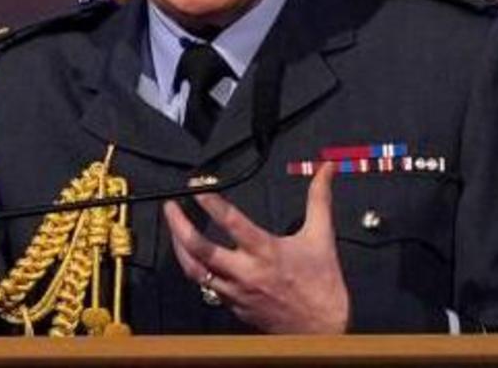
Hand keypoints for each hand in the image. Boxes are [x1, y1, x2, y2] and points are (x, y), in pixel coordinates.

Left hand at [162, 162, 348, 333]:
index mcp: (266, 251)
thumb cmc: (322, 283)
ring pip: (196, 270)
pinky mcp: (233, 306)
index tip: (196, 187)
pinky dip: (196, 269)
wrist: (321, 329)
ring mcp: (236, 291)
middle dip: (179, 226)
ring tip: (173, 229)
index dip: (210, 202)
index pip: (231, 221)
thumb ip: (319, 198)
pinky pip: (206, 287)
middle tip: (170, 207)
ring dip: (180, 248)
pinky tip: (192, 258)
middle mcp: (246, 272)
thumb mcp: (321, 235)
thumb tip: (326, 169)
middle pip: (201, 248)